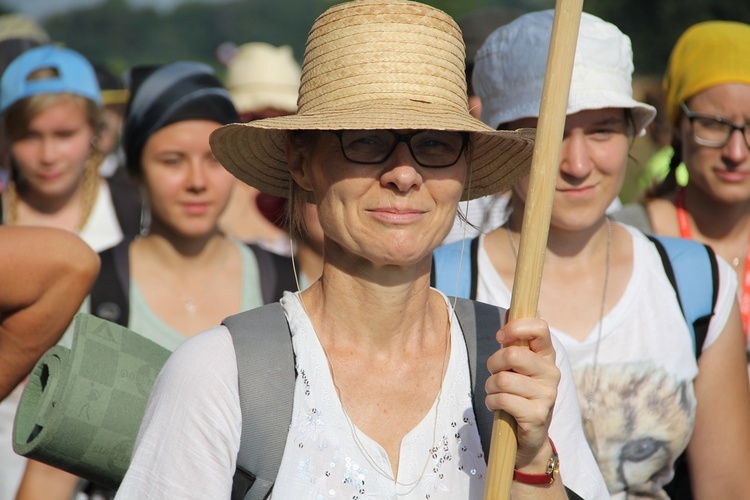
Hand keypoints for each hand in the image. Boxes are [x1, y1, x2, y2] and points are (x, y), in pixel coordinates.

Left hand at [484, 317, 559, 468]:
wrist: (529, 436)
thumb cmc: (518, 393)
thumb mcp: (517, 365)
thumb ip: (515, 340)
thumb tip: (511, 310)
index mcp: (547, 356)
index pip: (540, 328)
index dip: (516, 327)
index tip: (500, 336)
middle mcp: (552, 373)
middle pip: (513, 354)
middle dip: (493, 363)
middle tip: (494, 372)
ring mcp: (547, 395)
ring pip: (502, 379)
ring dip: (490, 386)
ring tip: (495, 392)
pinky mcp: (538, 415)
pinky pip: (502, 400)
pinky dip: (491, 402)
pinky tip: (497, 406)